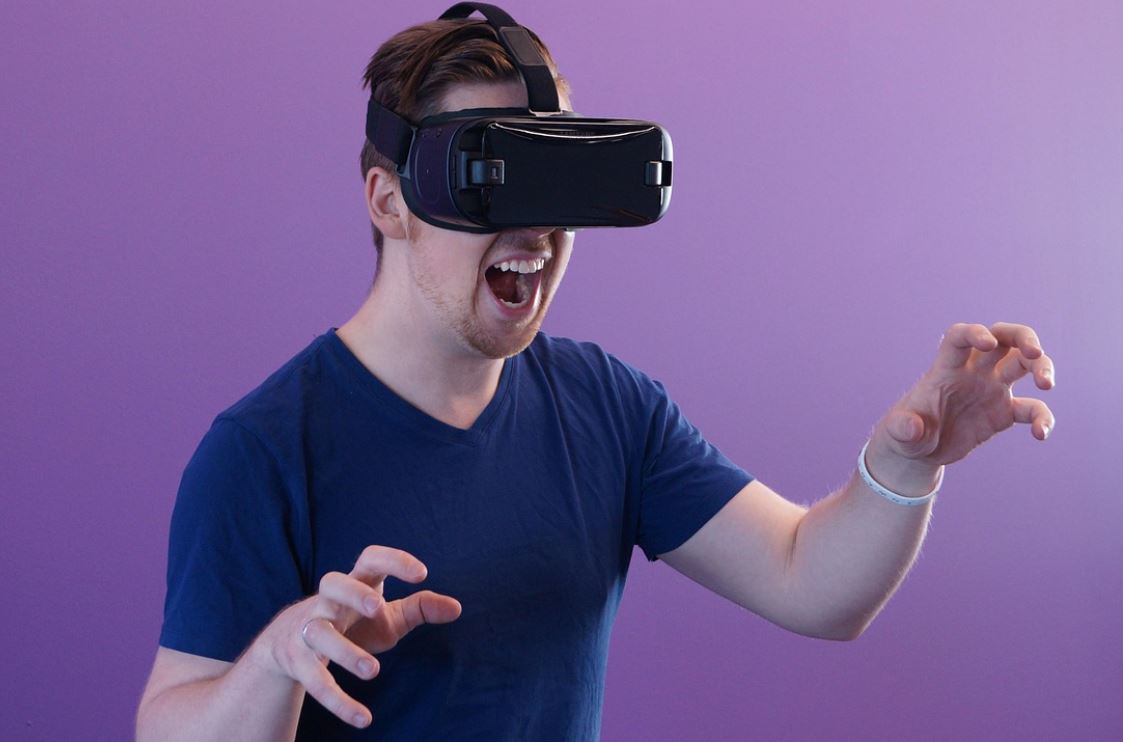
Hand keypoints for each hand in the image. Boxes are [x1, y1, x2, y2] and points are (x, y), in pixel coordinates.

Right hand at [250, 546, 461, 728]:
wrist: (287, 644)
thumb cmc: (353, 622)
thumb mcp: (387, 614)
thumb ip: (421, 608)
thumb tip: (457, 608)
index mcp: (355, 583)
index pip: (370, 559)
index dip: (394, 561)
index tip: (422, 573)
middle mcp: (327, 601)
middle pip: (332, 583)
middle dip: (353, 594)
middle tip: (378, 607)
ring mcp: (308, 629)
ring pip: (319, 634)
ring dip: (344, 651)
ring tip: (374, 672)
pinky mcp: (297, 662)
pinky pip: (315, 681)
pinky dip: (338, 701)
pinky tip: (363, 718)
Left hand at [867, 322, 1056, 483]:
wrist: (919, 450)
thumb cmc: (905, 434)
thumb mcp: (898, 433)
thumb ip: (902, 428)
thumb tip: (912, 428)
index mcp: (945, 369)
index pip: (959, 337)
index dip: (975, 332)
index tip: (988, 343)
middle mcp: (972, 372)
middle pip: (1003, 338)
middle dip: (1023, 338)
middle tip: (1035, 353)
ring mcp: (991, 389)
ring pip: (1023, 364)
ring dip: (1041, 366)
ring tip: (1047, 385)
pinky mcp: (1003, 412)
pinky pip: (1031, 408)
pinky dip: (1041, 417)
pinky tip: (1040, 435)